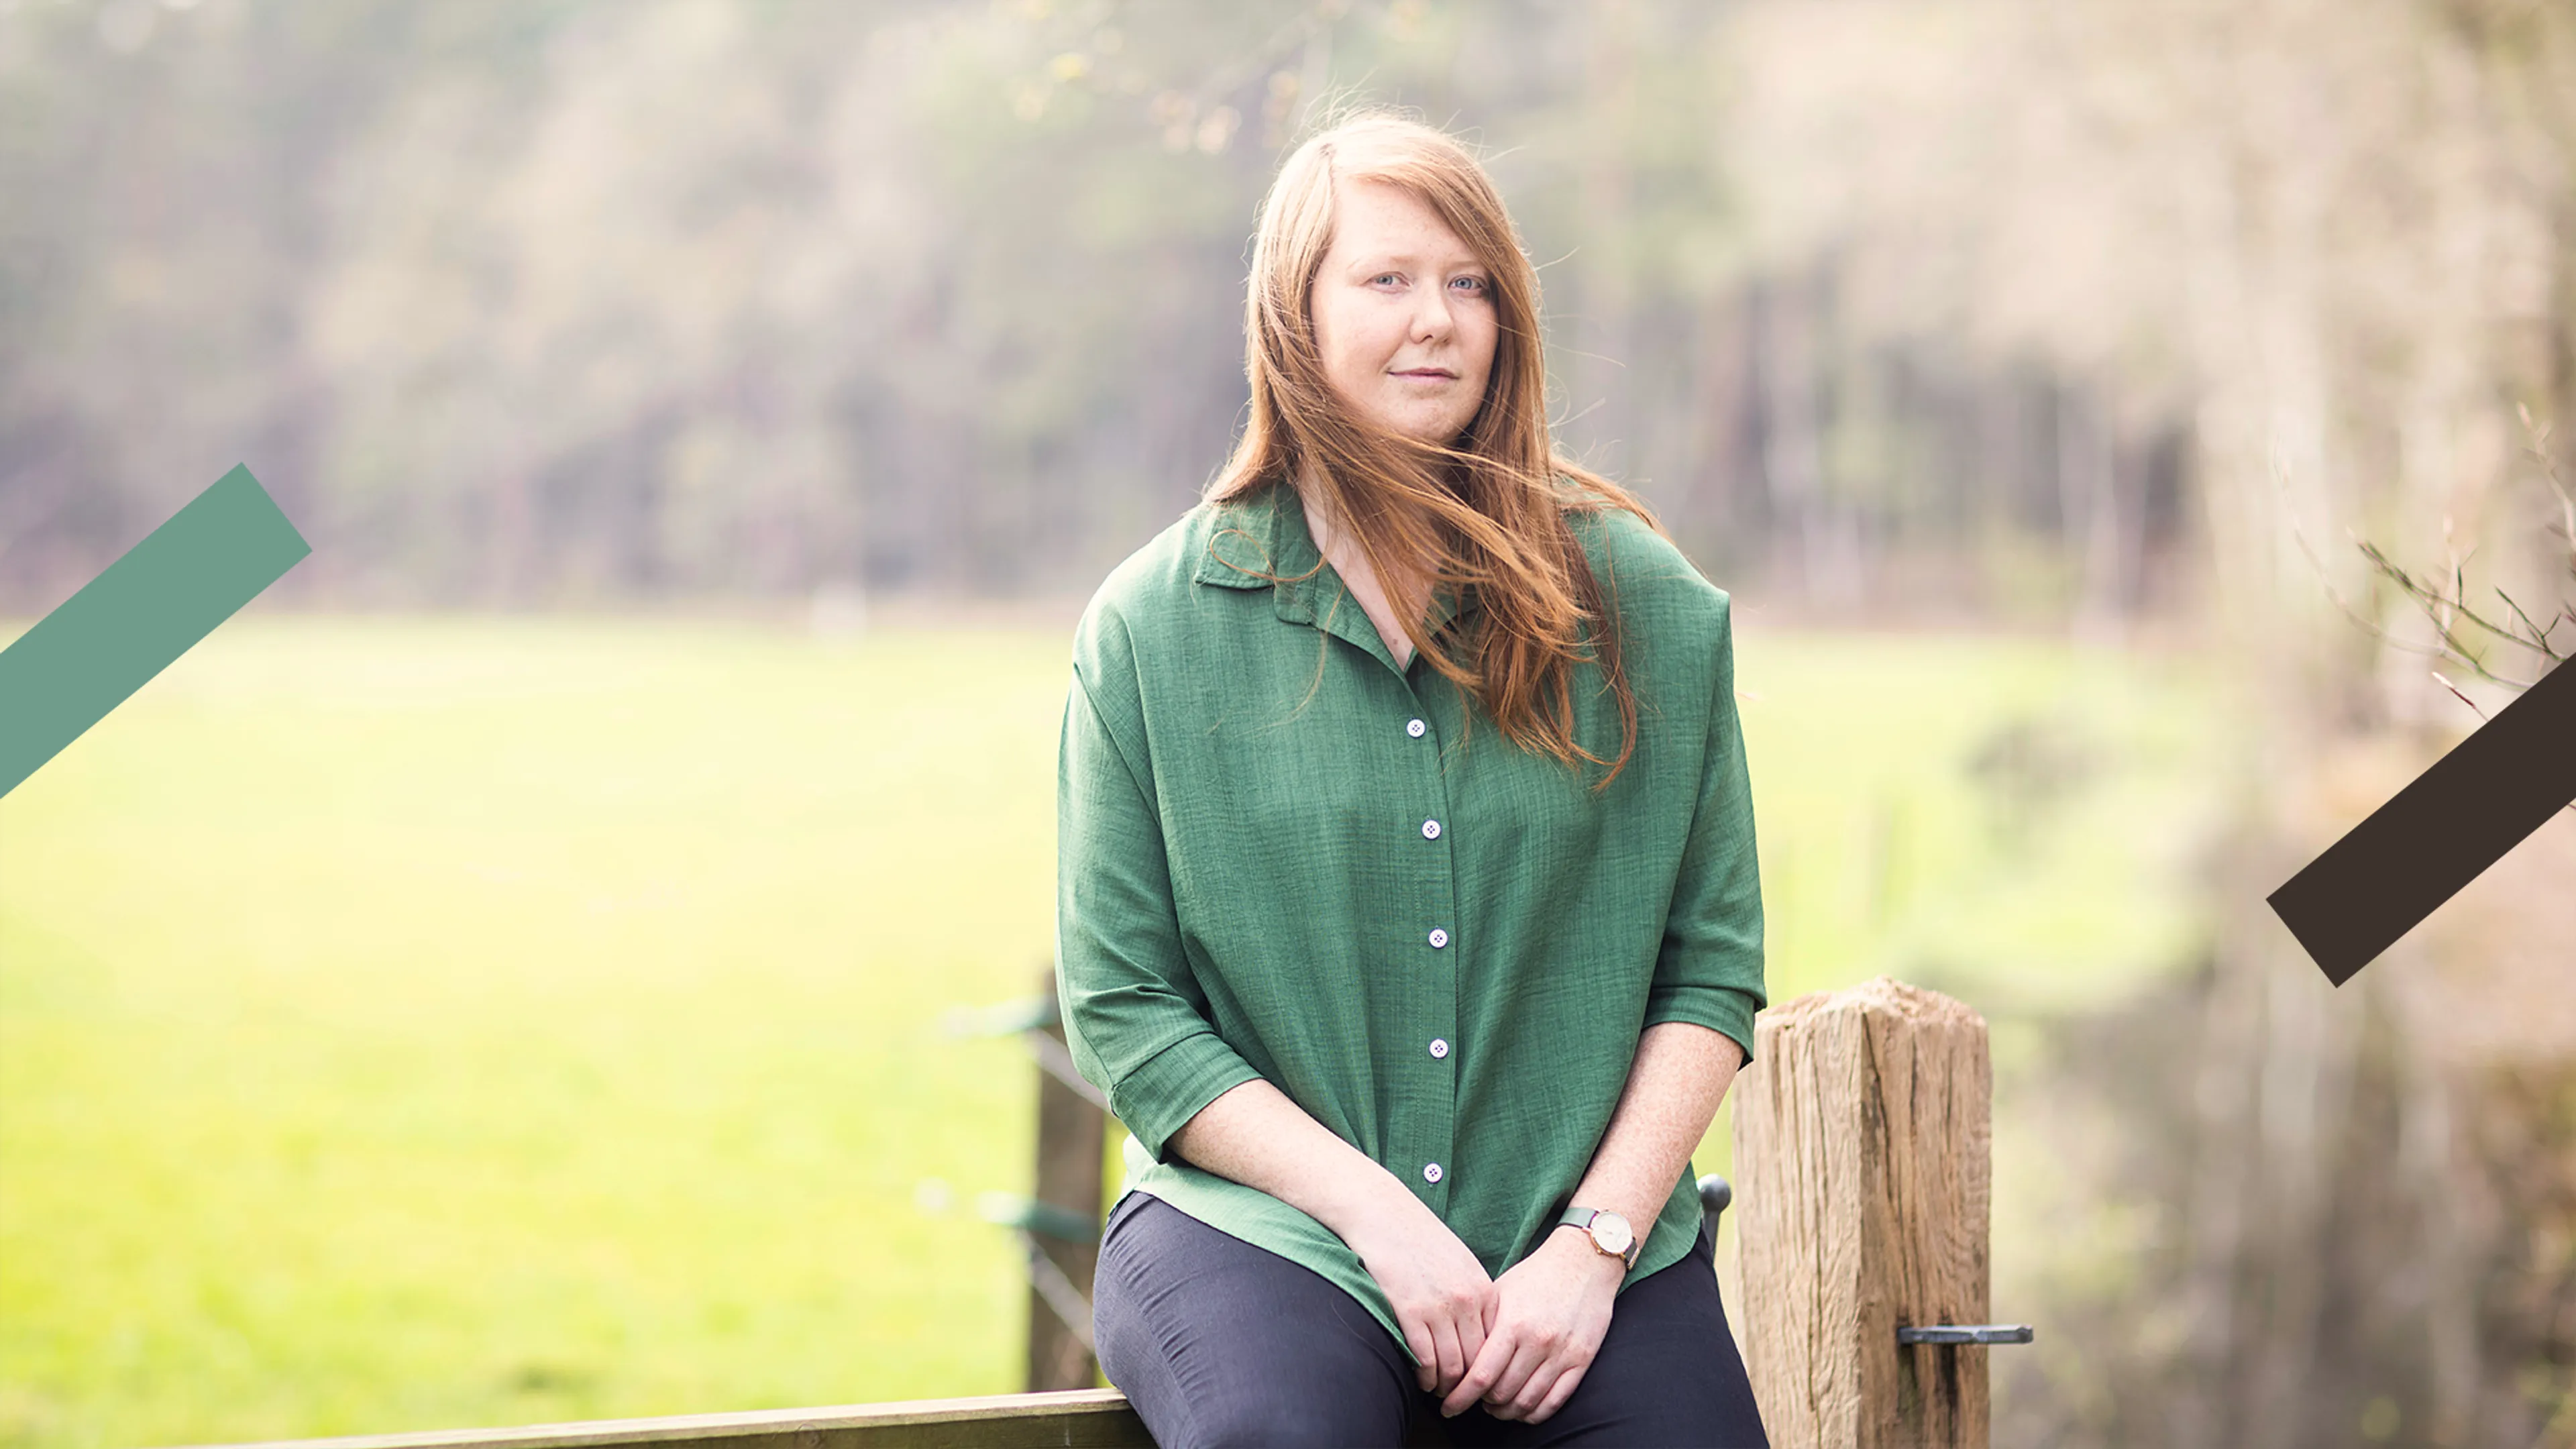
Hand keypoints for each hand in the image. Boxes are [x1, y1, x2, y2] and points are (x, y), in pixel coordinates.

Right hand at [1337, 1197, 1497, 1398]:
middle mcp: (1466, 1300)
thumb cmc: (1419, 1238)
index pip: (1496, 1344)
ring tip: (1441, 1393)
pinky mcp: (1410, 1312)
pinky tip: (1422, 1379)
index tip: (1481, 1383)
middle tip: (1463, 1399)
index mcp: (1483, 1289)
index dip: (1489, 1369)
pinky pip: (1425, 1359)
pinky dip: (1426, 1377)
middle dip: (1471, 1386)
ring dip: (1447, 1387)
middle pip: (1478, 1360)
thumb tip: (1479, 1334)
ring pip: (1452, 1366)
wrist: (1383, 1214)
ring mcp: (1439, 1307)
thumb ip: (1473, 1295)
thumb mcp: (1460, 1263)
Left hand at [1442, 1225, 1621, 1422]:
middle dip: (1482, 1404)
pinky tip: (1522, 1410)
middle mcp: (1538, 1341)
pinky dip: (1535, 1413)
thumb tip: (1456, 1358)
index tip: (1448, 1406)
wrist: (1584, 1262)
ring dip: (1506, 1412)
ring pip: (1527, 1402)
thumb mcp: (1500, 1292)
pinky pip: (1555, 1401)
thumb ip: (1481, 1326)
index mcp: (1512, 1323)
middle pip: (1502, 1393)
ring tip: (1495, 1407)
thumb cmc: (1536, 1275)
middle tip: (1473, 1402)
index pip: (1480, 1376)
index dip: (1461, 1397)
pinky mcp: (1582, 1360)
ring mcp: (1562, 1353)